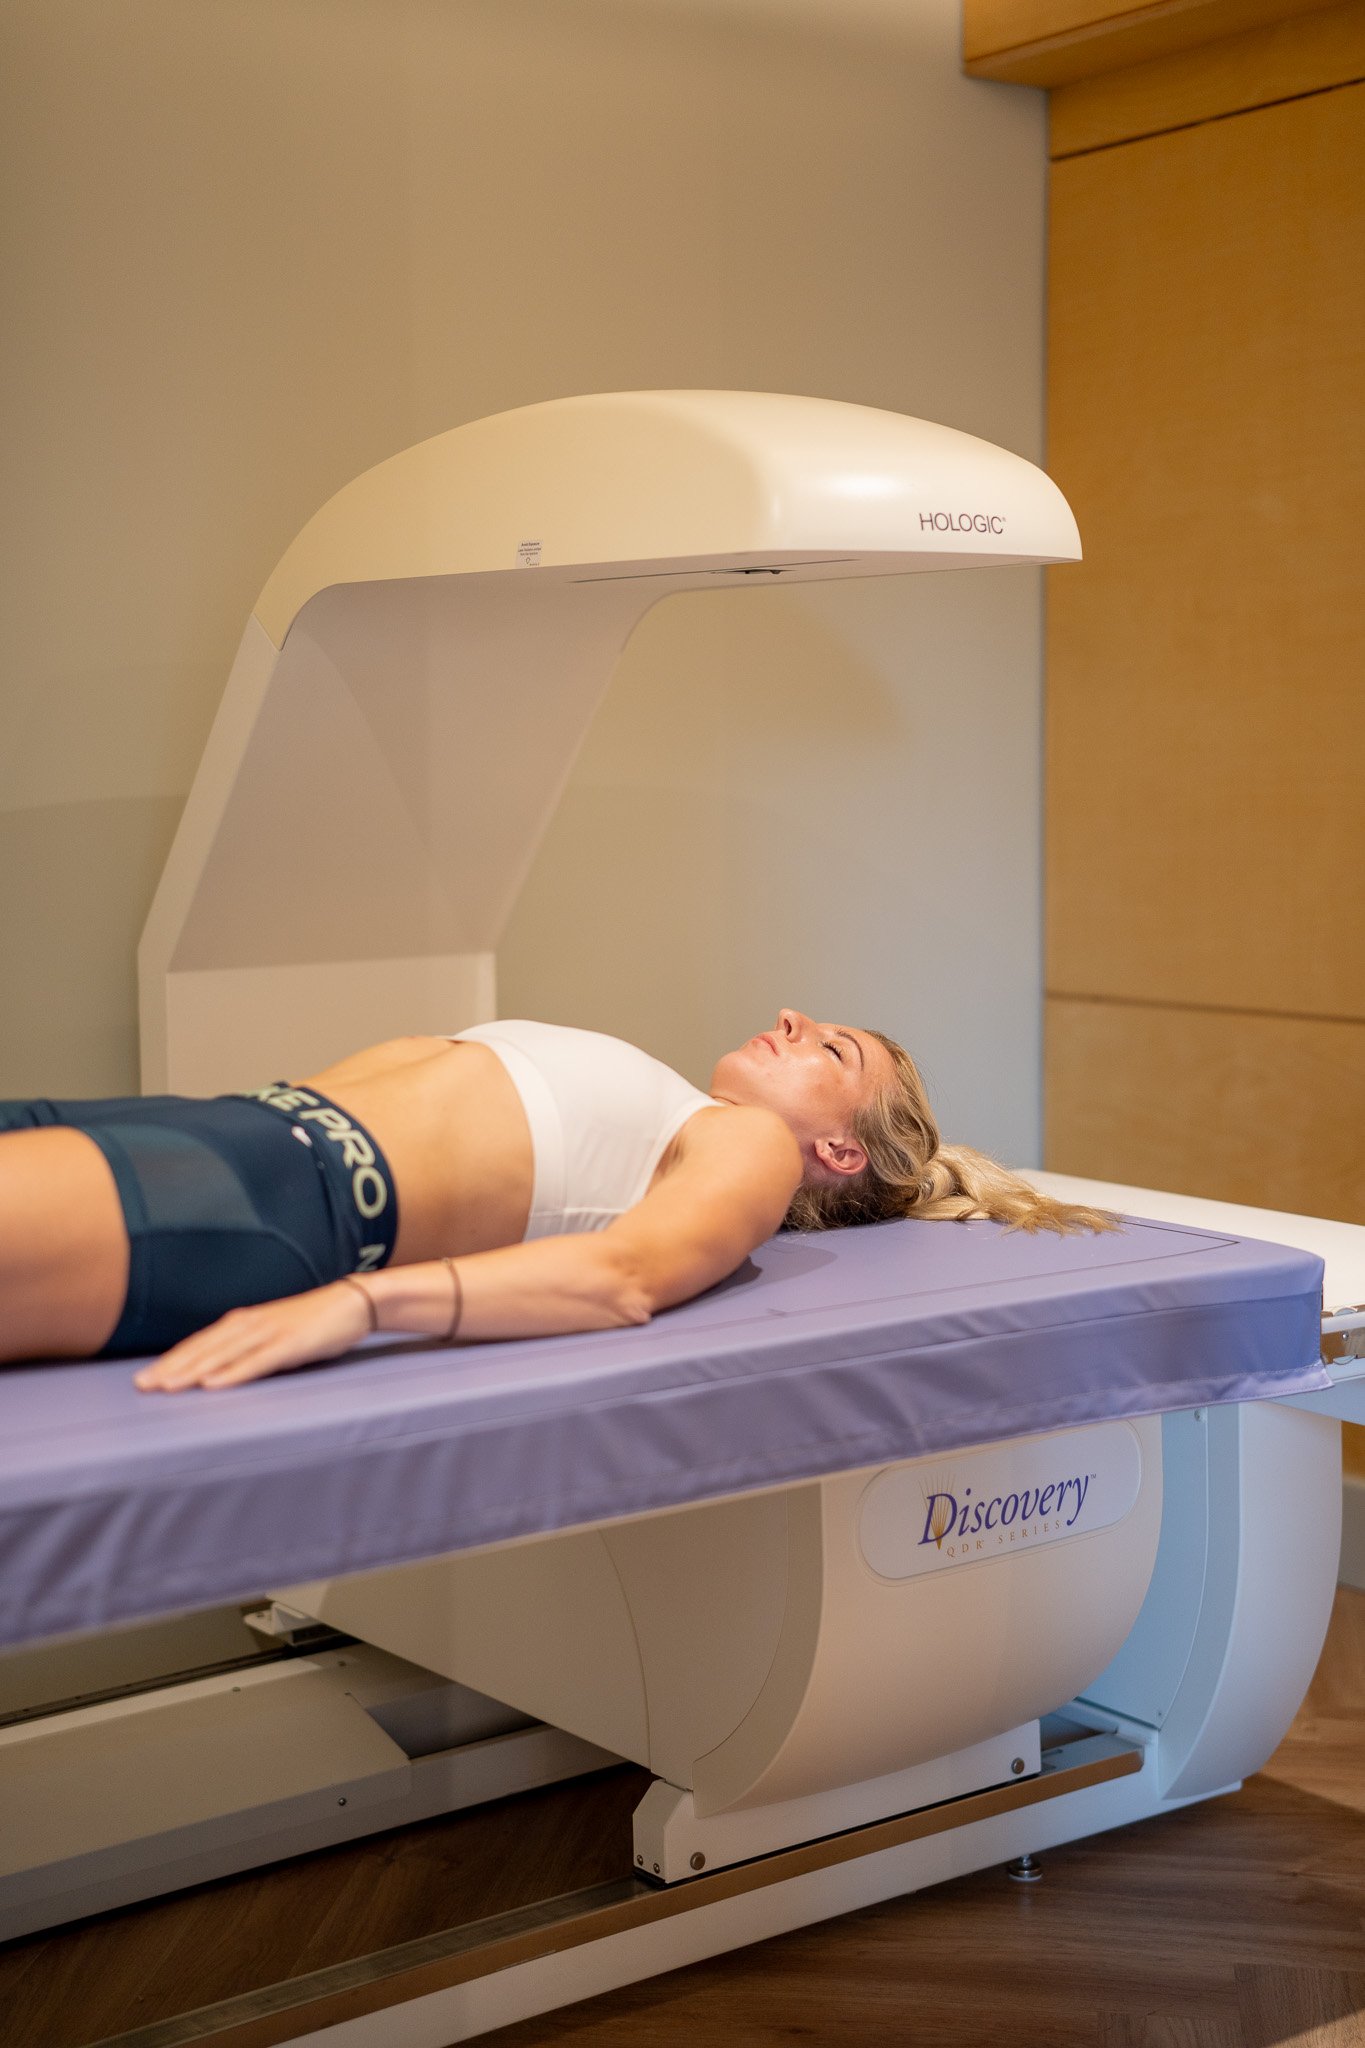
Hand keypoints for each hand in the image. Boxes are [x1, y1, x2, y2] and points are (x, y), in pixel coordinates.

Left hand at [133, 1282, 374, 1391]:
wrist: (351, 1302)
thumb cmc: (312, 1322)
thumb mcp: (273, 1333)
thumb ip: (248, 1348)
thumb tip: (219, 1370)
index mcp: (243, 1322)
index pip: (199, 1344)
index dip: (170, 1361)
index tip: (144, 1379)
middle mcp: (250, 1324)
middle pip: (203, 1348)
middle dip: (171, 1367)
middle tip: (142, 1386)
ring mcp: (270, 1333)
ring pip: (223, 1354)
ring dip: (193, 1371)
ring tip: (167, 1387)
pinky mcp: (290, 1344)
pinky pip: (257, 1361)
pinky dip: (232, 1373)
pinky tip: (213, 1384)